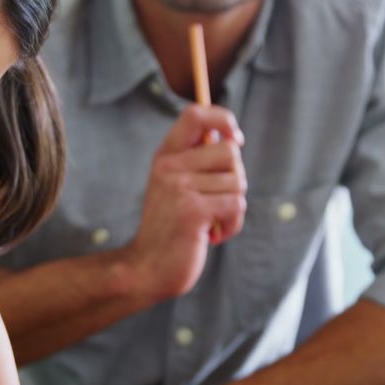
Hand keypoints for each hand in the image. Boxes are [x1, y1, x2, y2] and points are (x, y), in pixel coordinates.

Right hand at [123, 105, 246, 302]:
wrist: (147, 269)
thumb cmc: (170, 229)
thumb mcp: (175, 187)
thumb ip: (195, 162)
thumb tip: (232, 137)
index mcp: (165, 156)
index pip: (195, 114)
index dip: (223, 119)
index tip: (235, 138)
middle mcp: (169, 166)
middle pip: (230, 151)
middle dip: (236, 178)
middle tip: (217, 200)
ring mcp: (179, 188)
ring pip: (238, 182)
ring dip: (233, 207)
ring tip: (212, 222)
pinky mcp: (193, 210)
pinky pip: (236, 204)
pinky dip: (233, 224)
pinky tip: (213, 235)